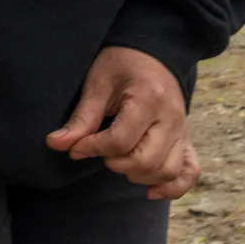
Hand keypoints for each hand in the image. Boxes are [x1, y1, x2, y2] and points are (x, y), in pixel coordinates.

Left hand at [45, 46, 200, 199]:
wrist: (154, 52)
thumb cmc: (122, 64)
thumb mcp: (98, 83)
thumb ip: (81, 117)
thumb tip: (55, 144)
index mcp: (149, 98)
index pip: (120, 141)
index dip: (92, 149)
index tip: (76, 146)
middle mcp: (172, 117)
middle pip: (145, 160)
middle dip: (115, 163)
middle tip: (101, 150)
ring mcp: (183, 129)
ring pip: (166, 170)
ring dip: (138, 174)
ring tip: (120, 159)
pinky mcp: (186, 138)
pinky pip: (189, 172)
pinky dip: (172, 187)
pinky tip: (150, 191)